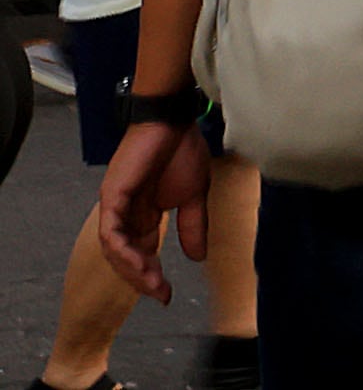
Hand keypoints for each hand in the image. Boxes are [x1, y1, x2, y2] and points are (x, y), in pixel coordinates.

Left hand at [97, 120, 210, 301]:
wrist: (173, 121)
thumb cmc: (182, 151)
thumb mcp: (194, 196)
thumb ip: (193, 226)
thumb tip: (198, 258)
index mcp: (141, 214)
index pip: (140, 253)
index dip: (151, 275)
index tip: (167, 295)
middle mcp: (123, 214)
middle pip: (124, 257)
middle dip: (141, 278)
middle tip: (159, 294)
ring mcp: (115, 206)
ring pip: (115, 249)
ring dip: (132, 269)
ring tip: (152, 283)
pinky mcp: (112, 196)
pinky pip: (112, 232)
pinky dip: (123, 251)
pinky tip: (140, 263)